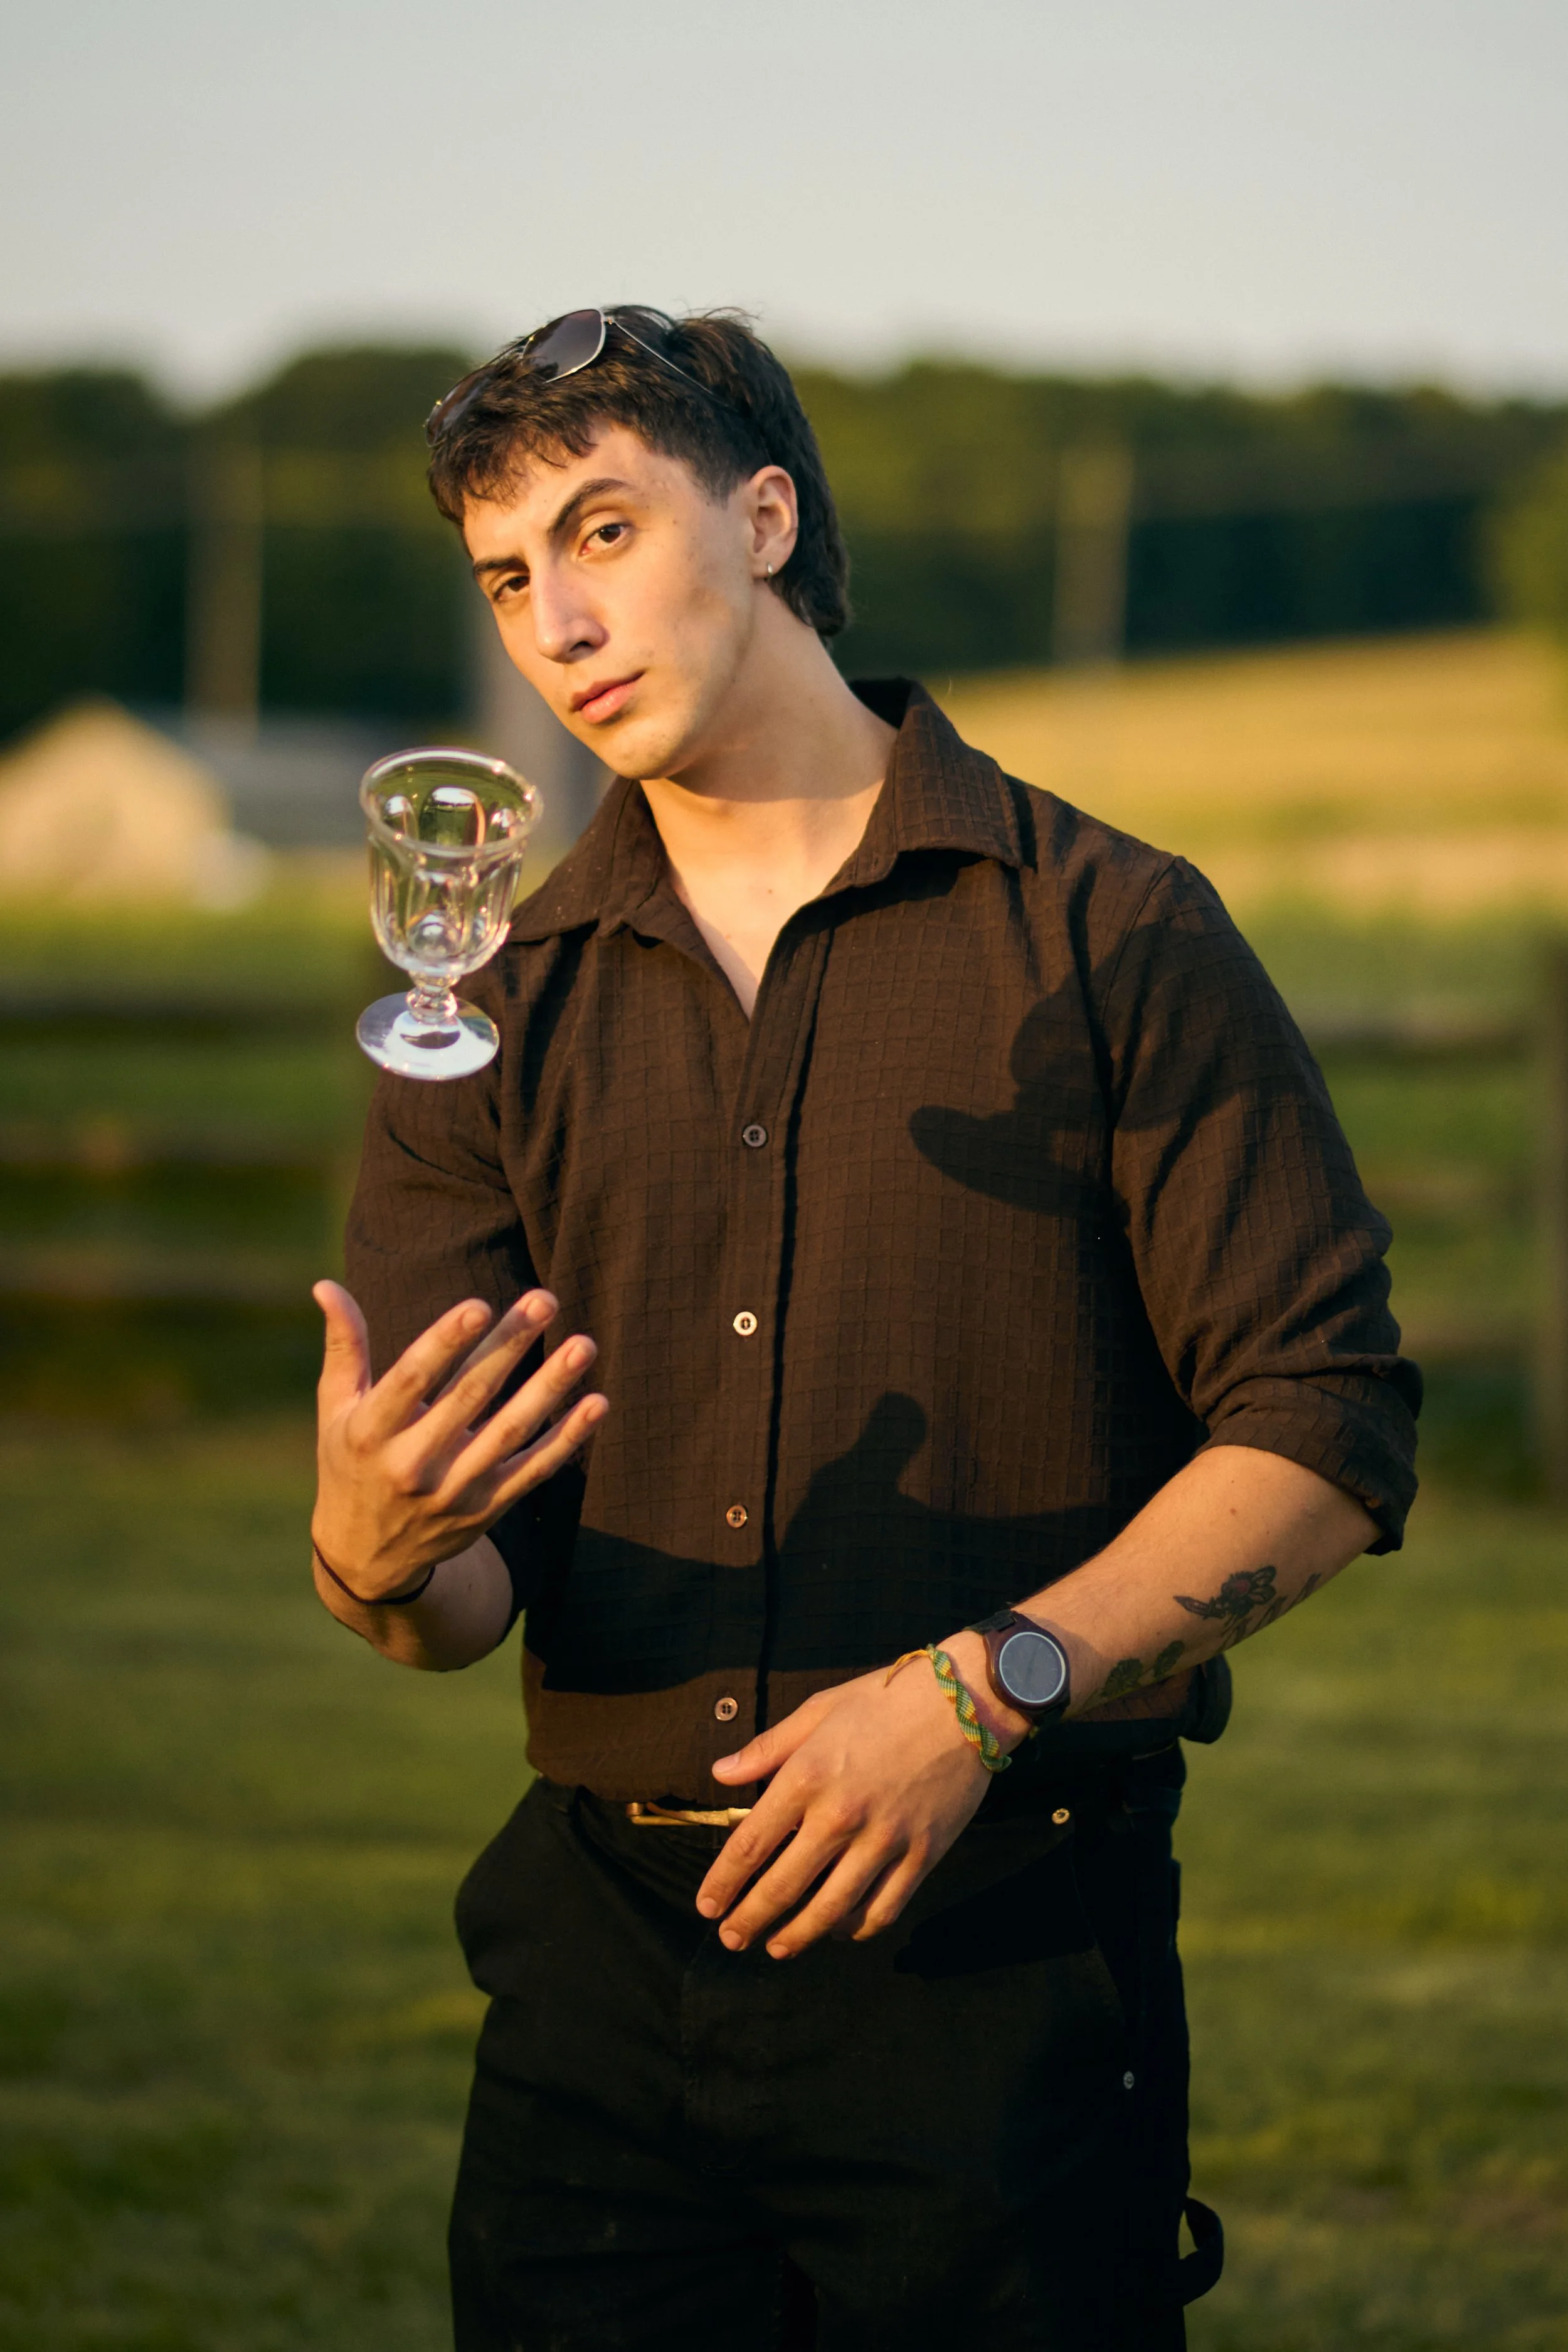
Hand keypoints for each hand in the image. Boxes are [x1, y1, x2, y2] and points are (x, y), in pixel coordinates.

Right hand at [310, 1280, 606, 1599]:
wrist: (366, 1558)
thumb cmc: (351, 1463)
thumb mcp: (336, 1410)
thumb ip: (344, 1347)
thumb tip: (325, 1285)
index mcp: (371, 1432)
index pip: (412, 1380)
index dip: (445, 1343)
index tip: (479, 1305)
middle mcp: (412, 1464)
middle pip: (469, 1396)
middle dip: (509, 1345)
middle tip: (544, 1299)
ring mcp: (454, 1490)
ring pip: (510, 1432)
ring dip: (550, 1387)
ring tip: (584, 1344)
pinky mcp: (486, 1509)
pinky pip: (534, 1470)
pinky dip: (568, 1439)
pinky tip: (597, 1403)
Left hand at [695, 1635, 1027, 1959]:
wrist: (965, 1702)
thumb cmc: (885, 1700)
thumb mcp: (818, 1710)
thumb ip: (767, 1748)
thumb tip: (720, 1773)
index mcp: (807, 1777)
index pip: (751, 1845)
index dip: (723, 1883)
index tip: (706, 1906)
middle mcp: (840, 1816)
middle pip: (783, 1886)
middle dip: (750, 1919)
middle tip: (731, 1938)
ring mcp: (884, 1840)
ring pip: (831, 1909)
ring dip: (798, 1936)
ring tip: (777, 1948)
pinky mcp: (922, 1855)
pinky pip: (883, 1908)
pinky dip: (857, 1928)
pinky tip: (839, 1930)